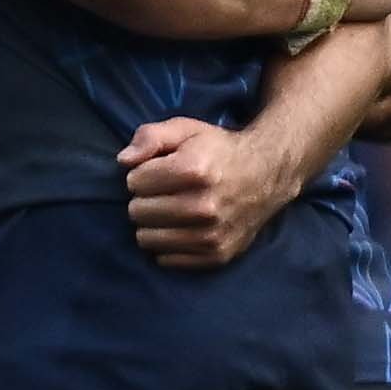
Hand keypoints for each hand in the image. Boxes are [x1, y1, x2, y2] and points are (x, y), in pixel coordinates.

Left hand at [120, 116, 303, 268]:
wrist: (267, 174)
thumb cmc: (218, 150)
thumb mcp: (185, 130)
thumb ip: (150, 137)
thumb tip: (123, 161)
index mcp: (193, 171)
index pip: (134, 182)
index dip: (142, 174)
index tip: (158, 172)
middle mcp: (203, 206)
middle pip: (137, 212)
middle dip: (145, 199)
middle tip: (165, 192)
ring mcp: (211, 234)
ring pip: (146, 239)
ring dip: (153, 224)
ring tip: (171, 210)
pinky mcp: (216, 255)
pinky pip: (165, 259)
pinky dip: (167, 245)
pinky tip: (182, 228)